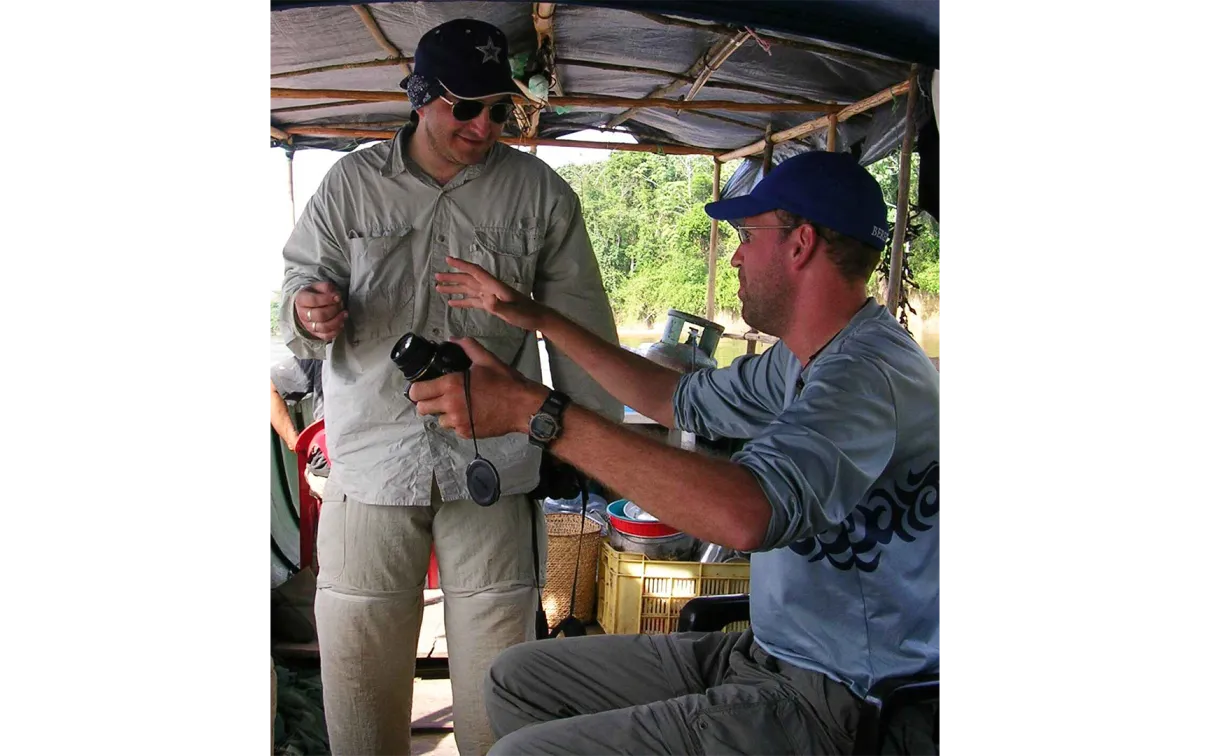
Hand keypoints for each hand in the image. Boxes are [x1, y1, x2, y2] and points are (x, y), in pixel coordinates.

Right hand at [294, 282, 347, 341]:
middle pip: (319, 315)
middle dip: (334, 310)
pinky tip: (341, 323)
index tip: (338, 297)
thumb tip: (336, 296)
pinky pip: (326, 336)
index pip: (313, 301)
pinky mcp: (316, 333)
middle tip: (341, 304)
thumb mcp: (319, 286)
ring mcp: (308, 325)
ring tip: (344, 314)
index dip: (327, 299)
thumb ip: (327, 288)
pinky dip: (336, 331)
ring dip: (337, 321)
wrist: (308, 305)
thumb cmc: (315, 294)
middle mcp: (303, 314)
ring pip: (323, 327)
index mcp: (301, 300)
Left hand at [409, 337, 546, 439]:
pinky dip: (458, 423)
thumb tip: (454, 339)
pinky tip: (470, 414)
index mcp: (452, 384)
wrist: (524, 407)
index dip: (417, 389)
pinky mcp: (467, 433)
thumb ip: (467, 346)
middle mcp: (451, 405)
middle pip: (421, 409)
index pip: (417, 391)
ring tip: (457, 406)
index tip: (423, 387)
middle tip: (437, 397)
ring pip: (437, 420)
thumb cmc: (507, 384)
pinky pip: (454, 429)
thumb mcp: (487, 359)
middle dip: (426, 402)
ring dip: (443, 414)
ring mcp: (458, 421)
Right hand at [435, 256, 547, 331]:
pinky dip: (462, 300)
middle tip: (437, 276)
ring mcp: (490, 296)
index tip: (448, 259)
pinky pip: (473, 300)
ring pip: (468, 289)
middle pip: (468, 279)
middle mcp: (490, 288)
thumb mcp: (513, 312)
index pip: (475, 272)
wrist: (537, 318)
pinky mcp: (491, 304)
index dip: (461, 265)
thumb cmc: (526, 314)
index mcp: (494, 286)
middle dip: (452, 277)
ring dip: (454, 288)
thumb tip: (486, 299)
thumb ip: (499, 306)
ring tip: (439, 288)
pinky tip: (452, 302)